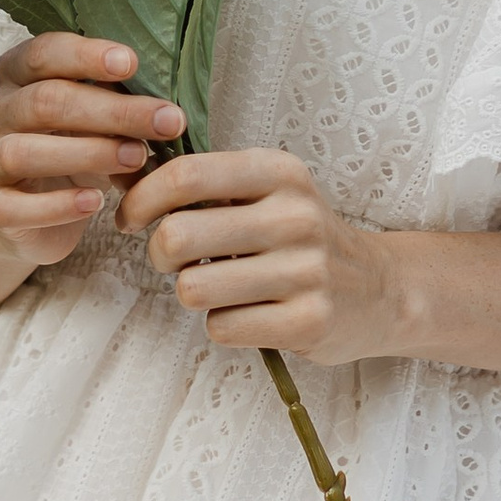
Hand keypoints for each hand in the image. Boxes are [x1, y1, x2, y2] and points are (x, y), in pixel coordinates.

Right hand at [0, 34, 184, 277]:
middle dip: (111, 111)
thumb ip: (119, 104)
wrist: (31, 216)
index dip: (86, 56)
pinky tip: (96, 202)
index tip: (133, 63)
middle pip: (44, 101)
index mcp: (18, 75)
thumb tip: (168, 106)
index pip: (43, 53)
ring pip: (24, 151)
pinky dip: (58, 205)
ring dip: (88, 153)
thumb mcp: (97, 119)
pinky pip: (16, 206)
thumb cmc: (74, 149)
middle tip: (166, 121)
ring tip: (136, 158)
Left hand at [115, 146, 403, 358]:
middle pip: (178, 235)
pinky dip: (221, 324)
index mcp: (280, 172)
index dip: (141, 199)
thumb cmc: (300, 237)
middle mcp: (296, 216)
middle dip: (159, 253)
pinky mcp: (307, 321)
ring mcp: (306, 272)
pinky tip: (247, 313)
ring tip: (218, 286)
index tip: (130, 217)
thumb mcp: (269, 191)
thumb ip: (208, 183)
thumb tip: (123, 175)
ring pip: (193, 288)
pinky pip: (221, 327)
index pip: (185, 176)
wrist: (377, 290)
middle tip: (173, 259)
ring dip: (192, 292)